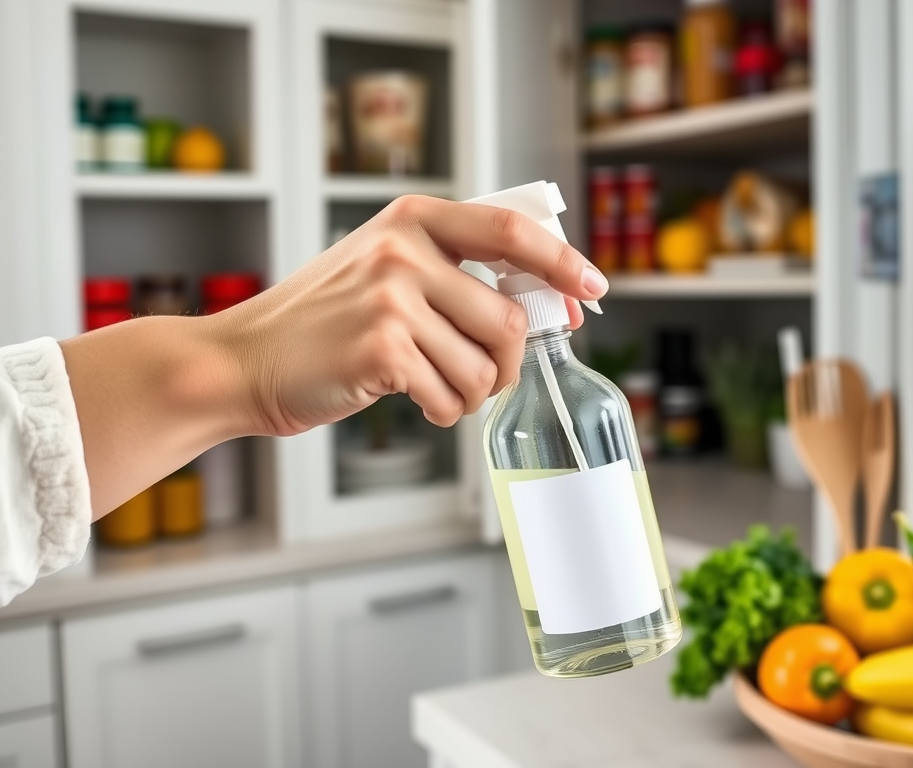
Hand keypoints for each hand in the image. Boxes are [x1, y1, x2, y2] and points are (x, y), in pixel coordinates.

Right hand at [221, 195, 607, 436]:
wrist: (244, 362)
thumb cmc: (322, 324)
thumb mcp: (382, 269)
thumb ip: (452, 273)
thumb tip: (540, 305)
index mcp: (412, 219)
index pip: (511, 231)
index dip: (562, 262)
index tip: (591, 290)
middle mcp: (404, 250)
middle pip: (507, 319)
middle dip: (507, 365)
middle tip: (483, 379)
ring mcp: (392, 299)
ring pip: (485, 367)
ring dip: (473, 395)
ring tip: (439, 391)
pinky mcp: (382, 350)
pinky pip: (451, 397)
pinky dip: (444, 413)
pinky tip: (416, 402)